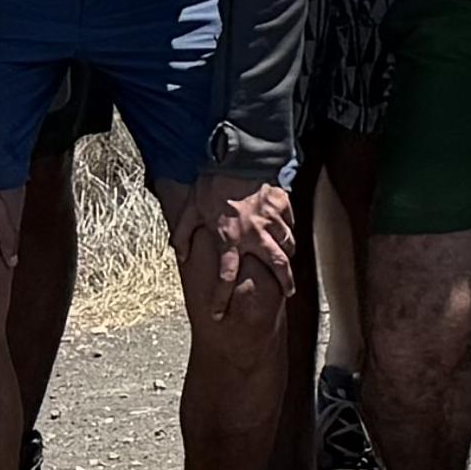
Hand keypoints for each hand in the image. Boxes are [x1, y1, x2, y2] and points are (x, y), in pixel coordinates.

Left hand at [179, 178, 297, 312]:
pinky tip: (287, 232)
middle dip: (285, 282)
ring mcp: (271, 220)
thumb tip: (179, 253)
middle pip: (276, 266)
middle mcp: (254, 234)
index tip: (219, 313)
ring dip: (289, 256)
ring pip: (288, 245)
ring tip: (289, 262)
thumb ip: (184, 234)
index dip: (221, 298)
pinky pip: (290, 223)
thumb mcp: (190, 209)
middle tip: (288, 292)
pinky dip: (290, 230)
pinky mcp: (282, 205)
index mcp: (229, 238)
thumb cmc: (212, 183)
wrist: (237, 156)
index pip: (226, 276)